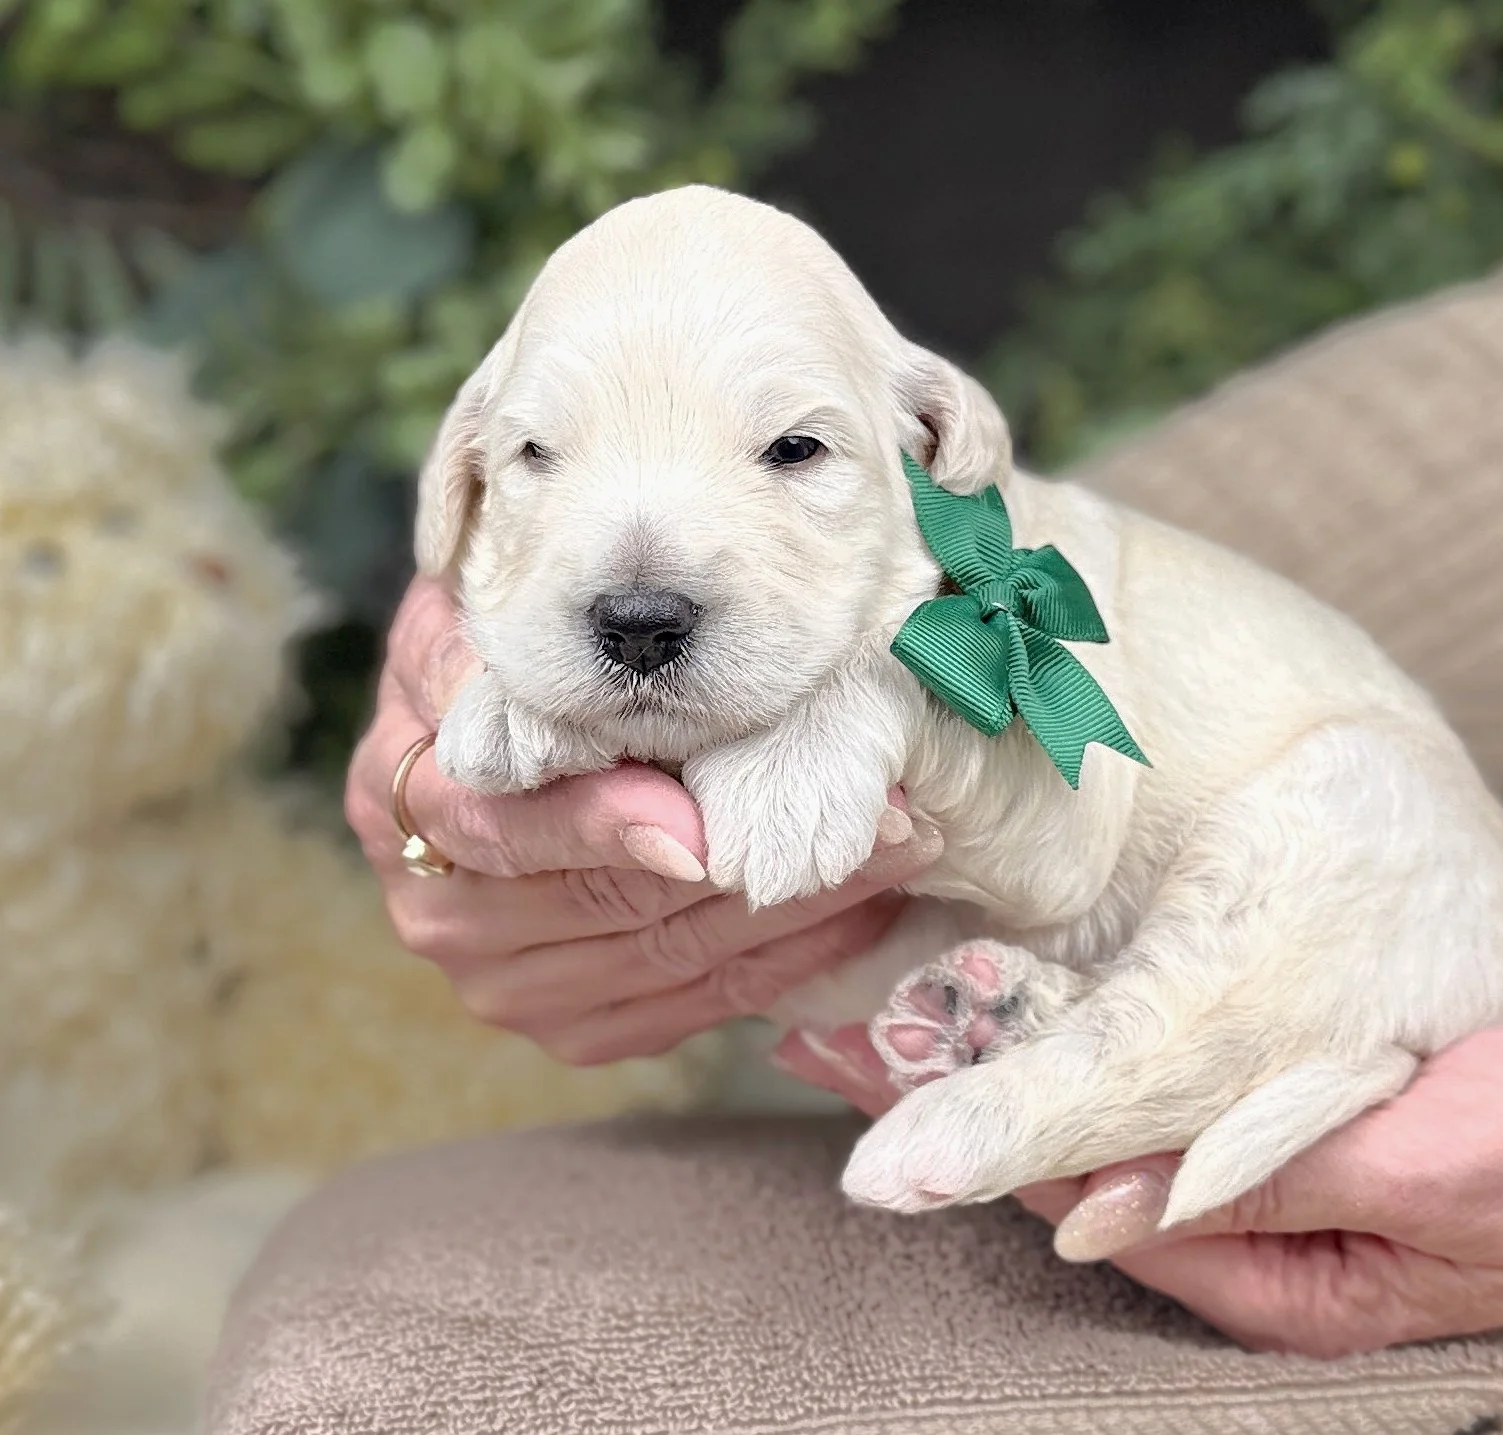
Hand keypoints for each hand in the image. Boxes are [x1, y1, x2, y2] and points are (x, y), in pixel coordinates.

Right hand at [345, 577, 942, 1064]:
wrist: (480, 740)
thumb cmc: (496, 657)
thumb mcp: (472, 619)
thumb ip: (495, 647)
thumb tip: (582, 672)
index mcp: (399, 802)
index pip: (504, 830)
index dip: (604, 827)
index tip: (703, 826)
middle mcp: (445, 917)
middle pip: (615, 905)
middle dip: (754, 855)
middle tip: (879, 811)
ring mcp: (514, 988)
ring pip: (676, 958)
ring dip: (804, 907)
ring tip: (906, 847)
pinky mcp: (583, 1029)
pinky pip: (703, 1003)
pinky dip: (793, 958)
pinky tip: (871, 909)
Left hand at [772, 959, 1502, 1355]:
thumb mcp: (1414, 1168)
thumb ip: (1258, 1180)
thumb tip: (1095, 1205)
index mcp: (1275, 1284)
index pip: (1086, 1217)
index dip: (976, 1148)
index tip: (868, 1078)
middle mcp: (1261, 1245)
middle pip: (1082, 1174)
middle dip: (966, 1107)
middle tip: (843, 1031)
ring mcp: (1283, 1184)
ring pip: (1121, 1128)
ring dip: (1020, 1068)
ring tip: (905, 1004)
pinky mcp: (1310, 1125)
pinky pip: (1185, 1095)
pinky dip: (1110, 1051)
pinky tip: (1046, 995)